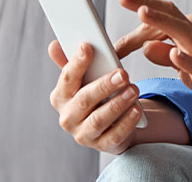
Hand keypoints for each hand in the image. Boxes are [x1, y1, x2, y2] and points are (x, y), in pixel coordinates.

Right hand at [47, 40, 146, 154]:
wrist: (109, 124)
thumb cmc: (95, 95)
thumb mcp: (85, 78)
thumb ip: (72, 62)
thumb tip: (54, 45)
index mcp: (61, 97)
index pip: (67, 79)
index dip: (77, 63)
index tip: (88, 47)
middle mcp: (68, 117)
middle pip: (84, 100)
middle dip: (104, 85)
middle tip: (123, 73)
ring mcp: (83, 134)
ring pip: (98, 120)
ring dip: (117, 104)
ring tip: (134, 90)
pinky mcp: (102, 145)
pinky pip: (114, 136)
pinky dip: (126, 123)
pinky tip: (137, 110)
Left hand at [119, 0, 191, 115]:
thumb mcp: (183, 64)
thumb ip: (164, 54)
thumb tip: (145, 46)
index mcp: (189, 29)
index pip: (162, 14)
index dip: (141, 7)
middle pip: (169, 14)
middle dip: (146, 3)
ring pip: (181, 32)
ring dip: (161, 21)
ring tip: (142, 12)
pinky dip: (184, 58)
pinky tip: (173, 54)